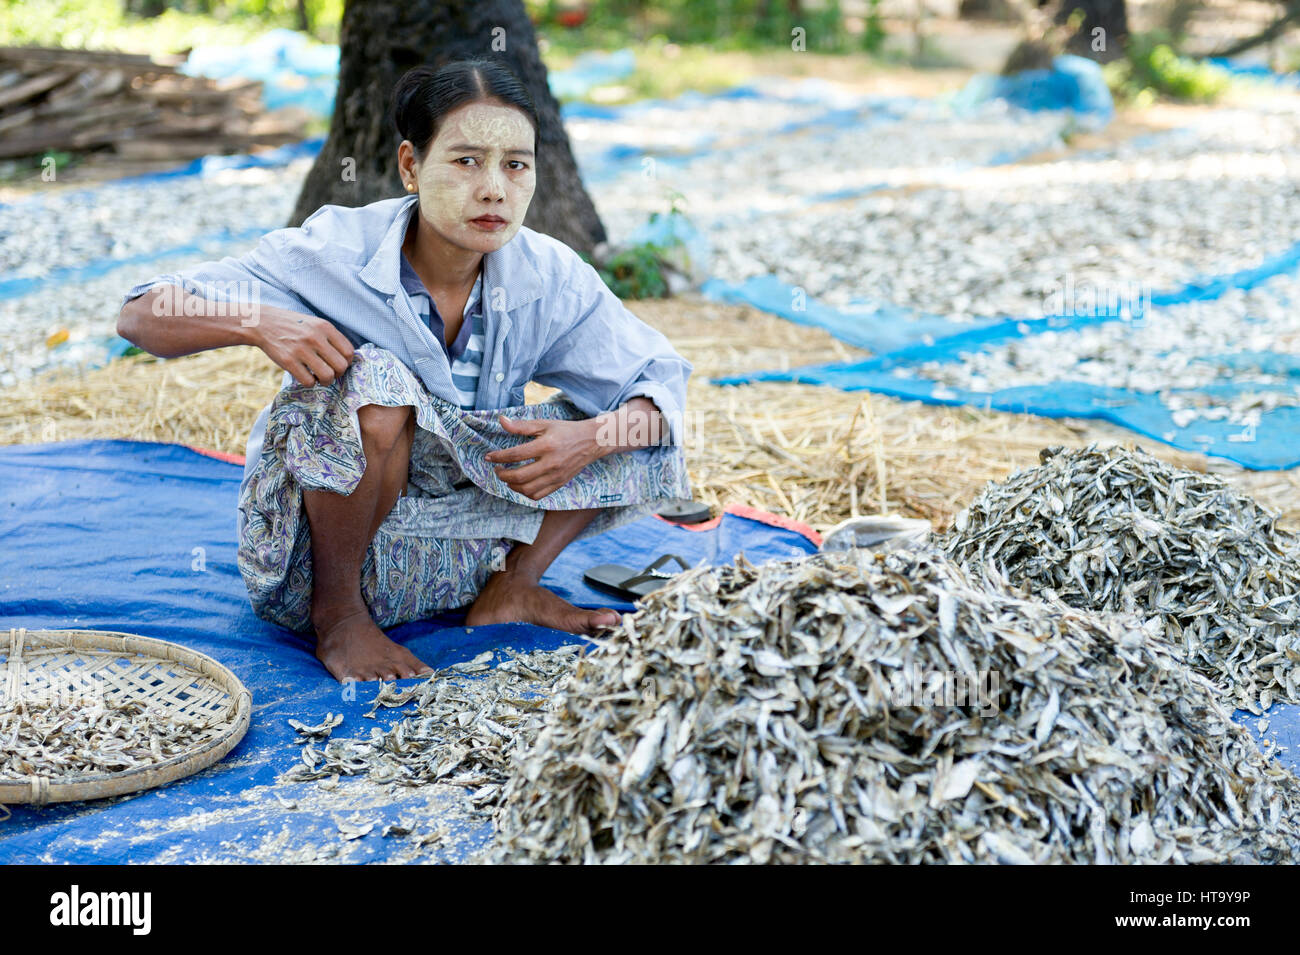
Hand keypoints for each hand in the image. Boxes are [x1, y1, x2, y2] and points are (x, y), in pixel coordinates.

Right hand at [250, 307, 354, 386]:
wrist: (263, 323)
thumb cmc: (294, 326)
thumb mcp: (315, 324)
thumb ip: (331, 338)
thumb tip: (347, 359)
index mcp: (325, 327)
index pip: (348, 352)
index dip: (346, 362)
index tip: (338, 364)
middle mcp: (315, 338)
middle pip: (341, 366)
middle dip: (338, 374)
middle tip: (330, 373)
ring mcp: (301, 350)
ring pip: (327, 376)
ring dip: (325, 381)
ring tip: (319, 378)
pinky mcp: (288, 361)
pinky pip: (308, 381)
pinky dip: (310, 383)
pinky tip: (305, 376)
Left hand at [485, 415, 599, 499]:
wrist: (591, 441)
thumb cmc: (565, 431)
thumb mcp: (544, 424)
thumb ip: (521, 425)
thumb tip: (501, 421)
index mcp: (546, 445)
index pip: (516, 455)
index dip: (498, 457)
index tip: (489, 457)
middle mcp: (551, 463)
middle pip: (519, 476)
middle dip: (502, 474)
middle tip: (497, 469)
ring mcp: (556, 476)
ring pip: (527, 489)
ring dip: (511, 485)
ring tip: (507, 477)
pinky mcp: (559, 484)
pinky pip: (538, 495)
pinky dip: (525, 492)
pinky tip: (520, 484)